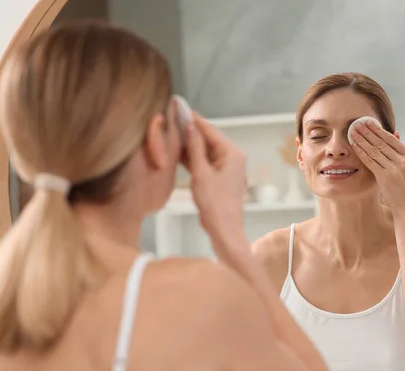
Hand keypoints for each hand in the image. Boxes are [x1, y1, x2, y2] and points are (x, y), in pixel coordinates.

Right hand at [182, 112, 246, 241]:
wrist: (224, 229)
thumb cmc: (214, 204)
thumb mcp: (201, 173)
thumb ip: (195, 148)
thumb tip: (189, 127)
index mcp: (232, 153)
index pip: (210, 130)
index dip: (194, 119)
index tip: (180, 108)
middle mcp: (233, 157)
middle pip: (209, 139)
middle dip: (190, 132)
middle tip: (172, 121)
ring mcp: (228, 168)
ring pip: (206, 150)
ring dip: (190, 145)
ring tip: (171, 135)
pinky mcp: (221, 177)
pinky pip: (206, 162)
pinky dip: (194, 158)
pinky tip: (178, 154)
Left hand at [350, 120, 404, 211]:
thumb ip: (401, 153)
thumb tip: (395, 134)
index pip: (392, 139)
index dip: (378, 130)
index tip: (368, 122)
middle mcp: (404, 161)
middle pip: (382, 143)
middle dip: (368, 132)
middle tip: (357, 123)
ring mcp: (395, 169)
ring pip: (375, 150)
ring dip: (362, 140)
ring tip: (353, 132)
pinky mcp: (386, 177)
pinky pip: (370, 161)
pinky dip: (361, 152)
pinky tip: (354, 146)